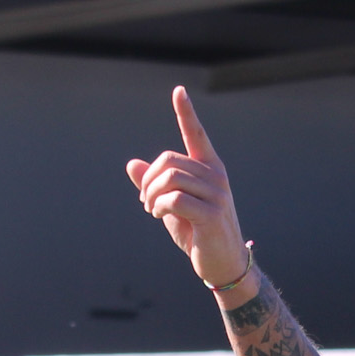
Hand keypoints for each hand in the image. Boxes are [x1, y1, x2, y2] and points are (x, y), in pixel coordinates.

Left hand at [126, 87, 250, 289]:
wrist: (222, 264)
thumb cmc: (198, 234)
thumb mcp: (172, 206)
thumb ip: (154, 185)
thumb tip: (131, 164)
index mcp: (210, 169)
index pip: (197, 135)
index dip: (186, 112)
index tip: (178, 91)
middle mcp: (216, 176)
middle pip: (168, 160)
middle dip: (148, 179)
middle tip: (145, 200)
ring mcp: (216, 194)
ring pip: (169, 179)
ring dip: (151, 195)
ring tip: (152, 209)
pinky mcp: (211, 214)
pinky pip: (174, 199)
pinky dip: (158, 206)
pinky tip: (158, 215)